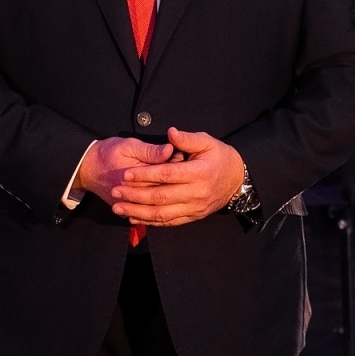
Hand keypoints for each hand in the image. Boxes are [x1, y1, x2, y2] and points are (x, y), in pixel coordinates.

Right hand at [75, 136, 176, 202]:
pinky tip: (167, 201)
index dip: (176, 165)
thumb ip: (150, 150)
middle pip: (164, 191)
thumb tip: (169, 150)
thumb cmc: (108, 154)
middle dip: (175, 181)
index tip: (180, 156)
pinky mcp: (128, 209)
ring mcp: (131, 204)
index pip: (166, 175)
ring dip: (168, 195)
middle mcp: (135, 193)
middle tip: (179, 168)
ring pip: (158, 205)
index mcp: (138, 177)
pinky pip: (147, 214)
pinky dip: (158, 208)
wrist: (86, 169)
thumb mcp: (129, 146)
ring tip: (172, 182)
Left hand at [112, 127, 245, 225]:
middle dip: (134, 195)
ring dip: (137, 212)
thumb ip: (187, 139)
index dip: (144, 175)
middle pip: (160, 197)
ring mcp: (195, 208)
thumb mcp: (208, 142)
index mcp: (199, 173)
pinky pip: (169, 222)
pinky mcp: (193, 216)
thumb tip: (170, 133)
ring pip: (161, 214)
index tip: (125, 174)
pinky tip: (134, 217)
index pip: (166, 174)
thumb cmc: (221, 158)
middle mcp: (197, 193)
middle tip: (115, 191)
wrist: (238, 181)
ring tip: (118, 208)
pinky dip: (150, 221)